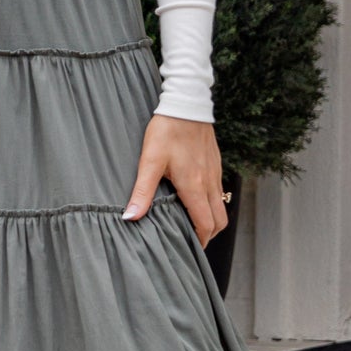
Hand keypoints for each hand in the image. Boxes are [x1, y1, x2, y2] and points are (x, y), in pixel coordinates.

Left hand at [123, 115, 228, 246]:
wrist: (186, 104)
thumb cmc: (167, 130)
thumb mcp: (149, 161)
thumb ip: (142, 192)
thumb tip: (130, 217)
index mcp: (194, 186)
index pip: (206, 224)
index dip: (200, 240)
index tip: (189, 247)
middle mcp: (209, 182)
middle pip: (220, 220)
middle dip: (208, 234)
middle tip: (191, 238)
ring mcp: (215, 172)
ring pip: (220, 205)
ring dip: (210, 218)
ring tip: (191, 220)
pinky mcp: (215, 163)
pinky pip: (218, 190)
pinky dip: (211, 201)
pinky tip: (193, 196)